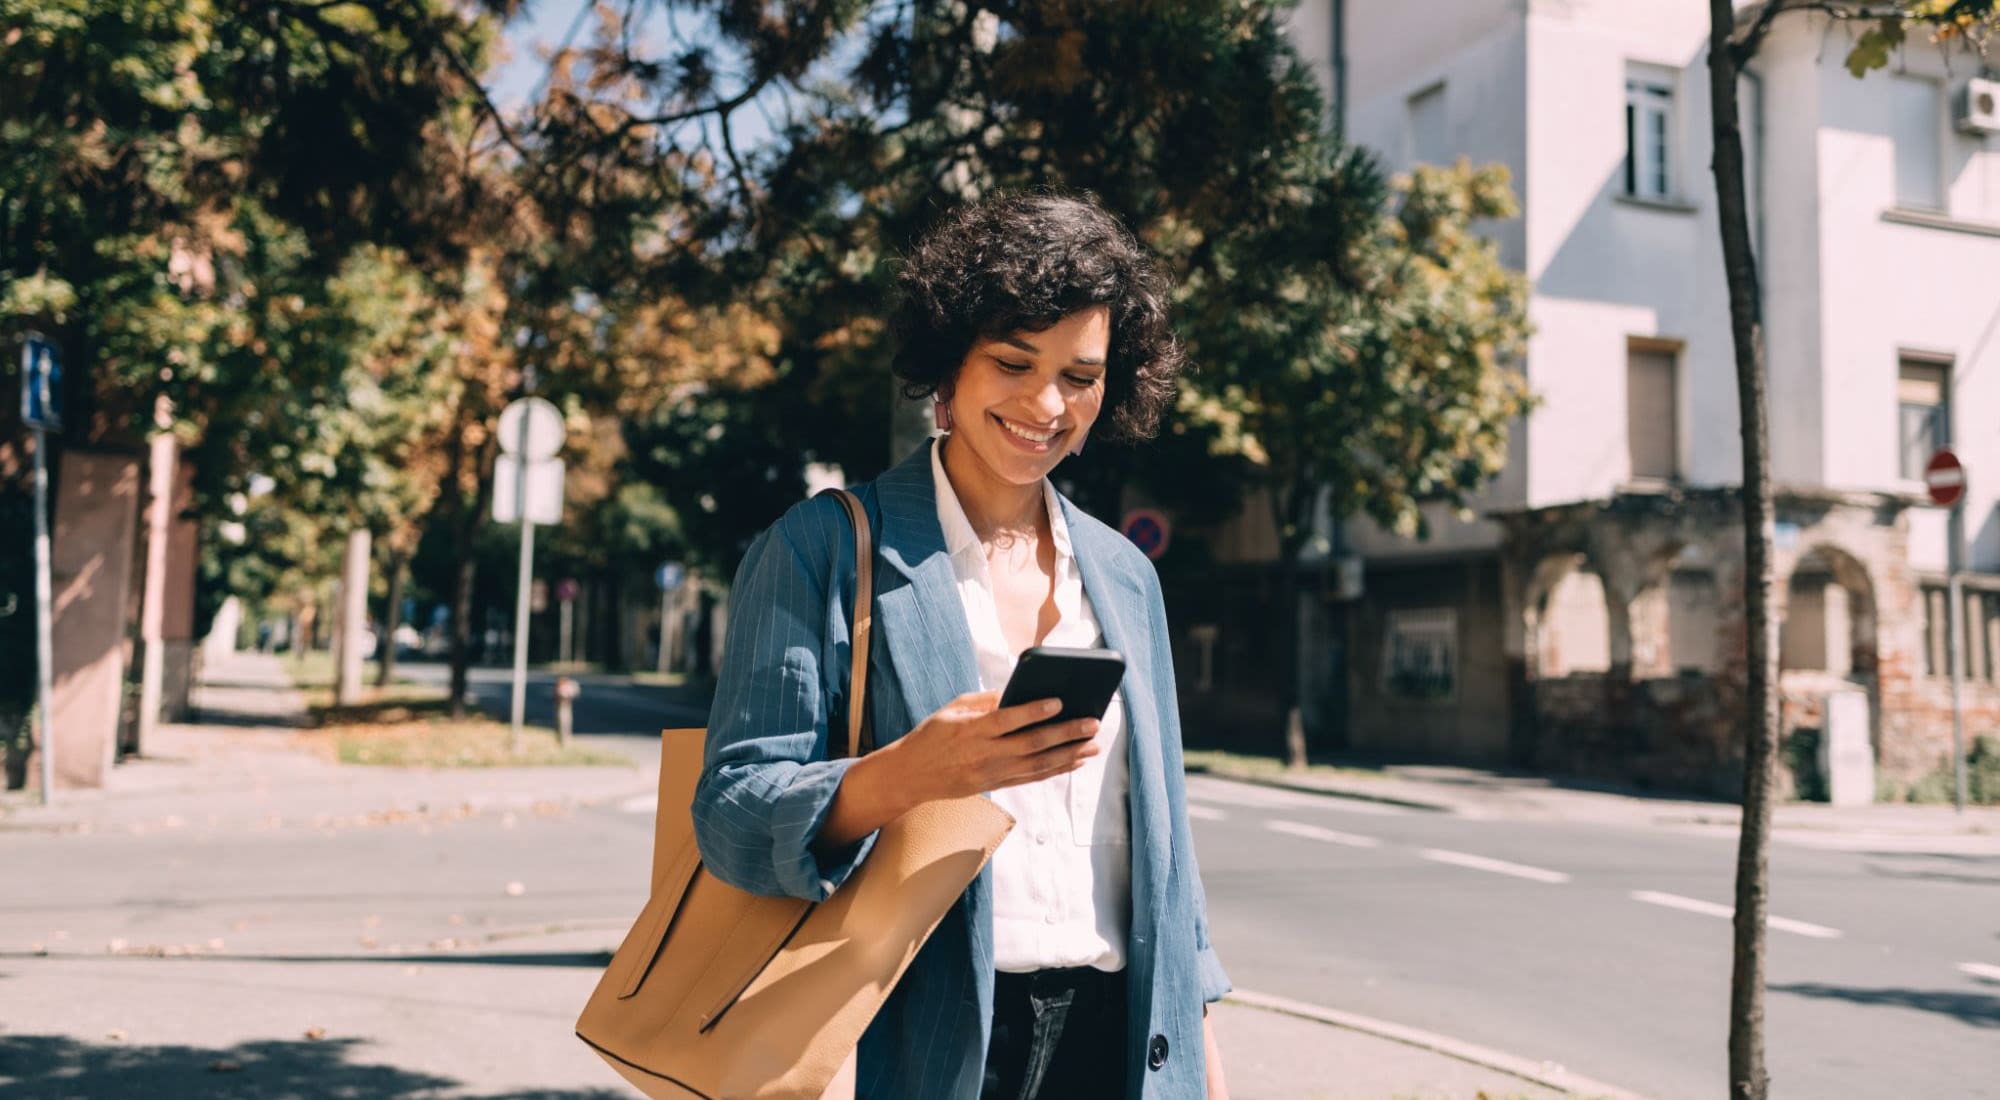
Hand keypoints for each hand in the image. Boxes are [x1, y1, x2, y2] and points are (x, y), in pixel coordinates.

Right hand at [886, 690, 1101, 802]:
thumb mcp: (952, 709)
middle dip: (1065, 734)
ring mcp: (992, 773)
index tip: (1059, 701)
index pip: (1007, 720)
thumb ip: (985, 700)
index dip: (1033, 711)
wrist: (911, 775)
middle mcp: (984, 754)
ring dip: (1069, 755)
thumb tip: (1016, 692)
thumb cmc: (932, 735)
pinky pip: (1031, 778)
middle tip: (1092, 723)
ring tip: (1093, 745)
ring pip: (1037, 765)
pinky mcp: (996, 785)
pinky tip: (1074, 761)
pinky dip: (1056, 770)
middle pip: (1031, 745)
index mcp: (971, 730)